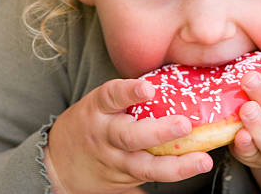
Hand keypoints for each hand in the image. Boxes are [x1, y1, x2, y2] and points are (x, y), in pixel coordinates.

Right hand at [46, 78, 212, 193]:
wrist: (58, 163)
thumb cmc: (89, 123)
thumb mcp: (100, 105)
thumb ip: (128, 97)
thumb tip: (173, 79)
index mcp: (98, 109)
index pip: (111, 96)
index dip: (129, 92)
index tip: (148, 88)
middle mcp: (105, 136)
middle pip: (129, 136)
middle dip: (159, 132)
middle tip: (184, 125)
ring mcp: (114, 161)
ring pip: (143, 166)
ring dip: (175, 165)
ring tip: (201, 161)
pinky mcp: (122, 181)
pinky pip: (148, 180)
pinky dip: (170, 176)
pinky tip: (191, 170)